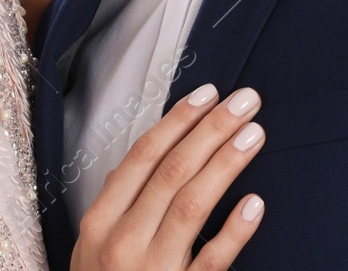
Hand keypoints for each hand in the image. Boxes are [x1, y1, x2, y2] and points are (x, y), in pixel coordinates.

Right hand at [71, 84, 265, 270]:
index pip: (141, 158)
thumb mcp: (93, 248)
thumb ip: (119, 204)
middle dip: (211, 129)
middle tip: (245, 101)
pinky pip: (210, 263)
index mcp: (99, 223)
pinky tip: (254, 204)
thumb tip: (150, 155)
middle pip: (171, 172)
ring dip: (225, 164)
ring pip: (191, 205)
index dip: (177, 122)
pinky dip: (233, 233)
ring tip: (254, 135)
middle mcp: (121, 243)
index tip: (208, 95)